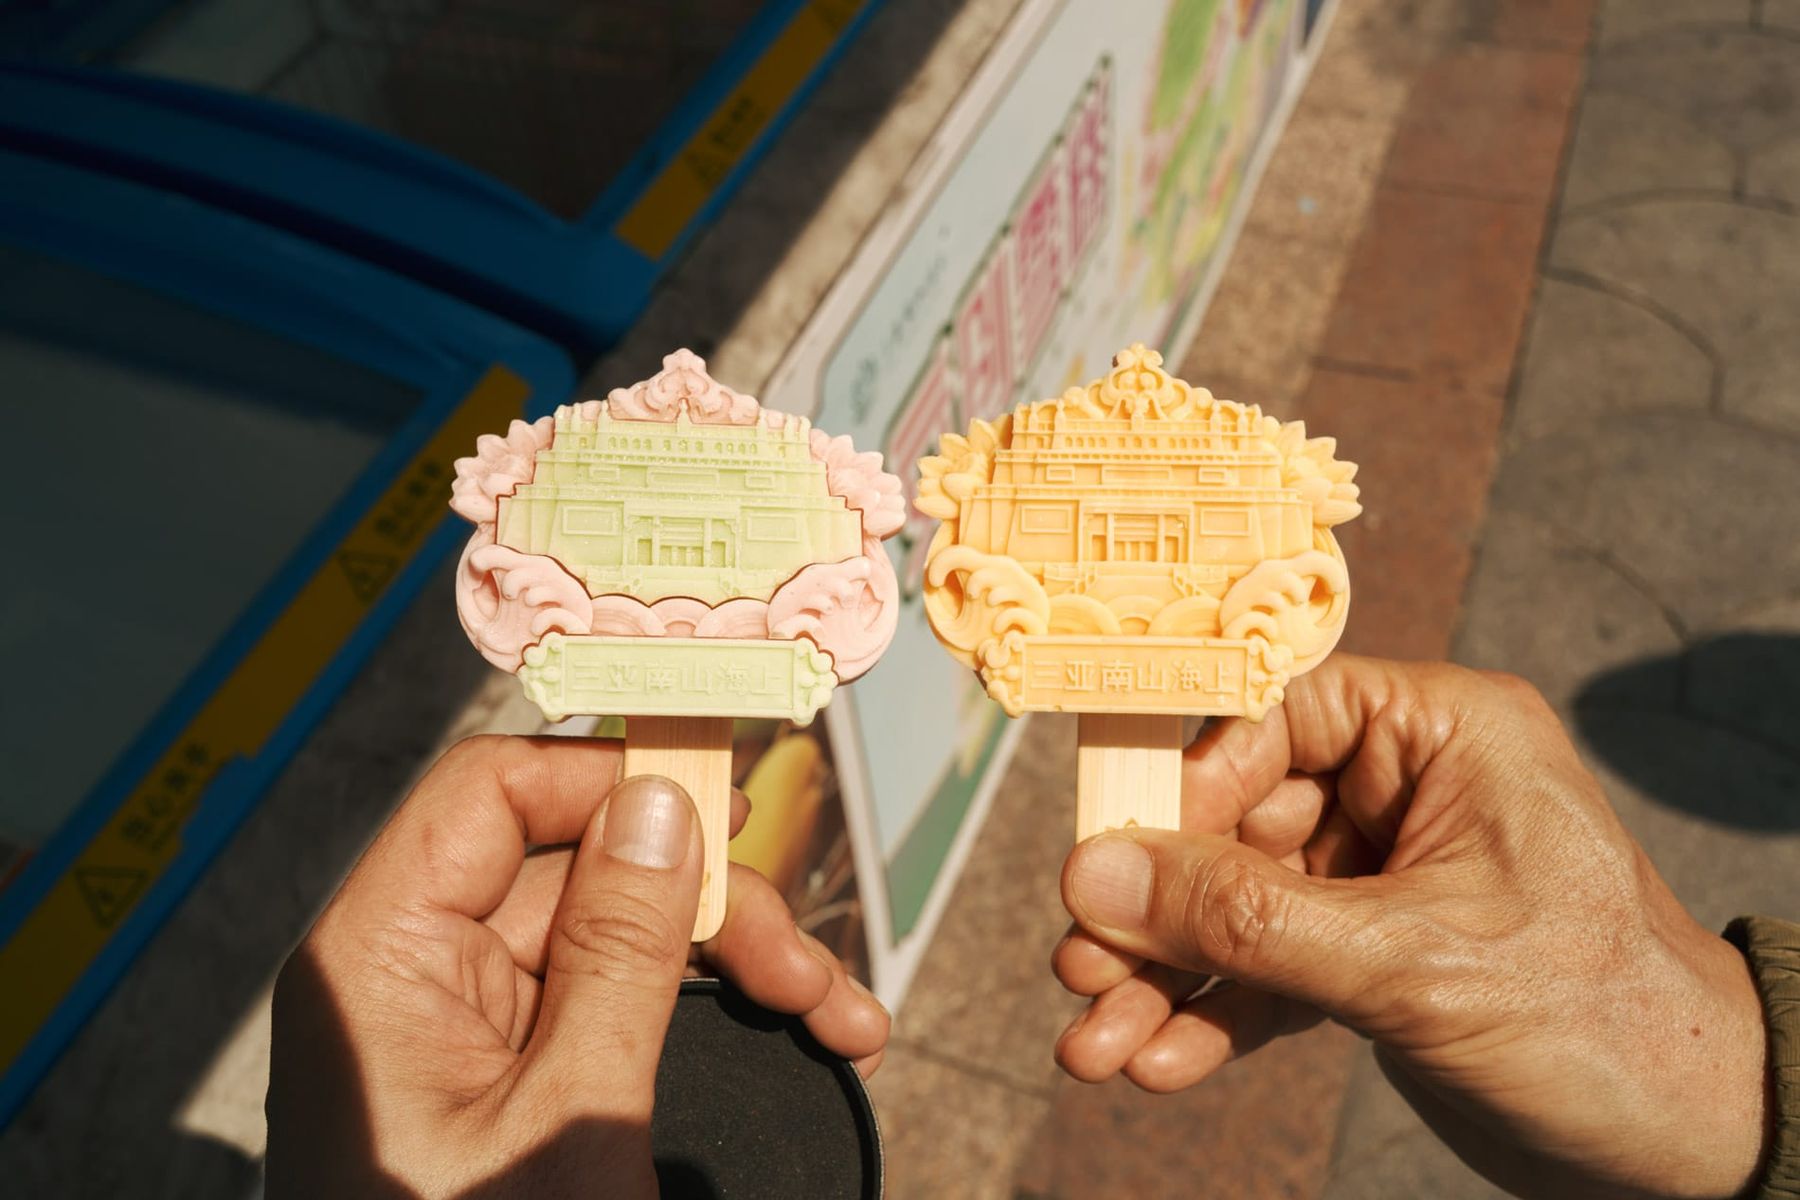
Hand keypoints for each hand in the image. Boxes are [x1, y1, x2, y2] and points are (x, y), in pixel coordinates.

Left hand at [266, 735, 887, 1197]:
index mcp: (381, 956)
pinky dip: (709, 1012)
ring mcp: (470, 1024)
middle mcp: (418, 970)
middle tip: (804, 972)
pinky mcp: (516, 1072)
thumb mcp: (570, 1117)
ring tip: (838, 1018)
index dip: (609, 776)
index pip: (491, 792)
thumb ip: (620, 950)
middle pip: (582, 864)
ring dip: (737, 963)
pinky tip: (804, 1032)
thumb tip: (662, 802)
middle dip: (711, 905)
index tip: (727, 796)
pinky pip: (621, 1000)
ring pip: (623, 931)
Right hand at [1053, 657, 1769, 1199]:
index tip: (1112, 853)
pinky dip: (1215, 1014)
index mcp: (1444, 734)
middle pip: (1238, 821)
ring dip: (1169, 975)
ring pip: (1242, 907)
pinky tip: (1160, 1059)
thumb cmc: (1601, 1022)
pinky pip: (1271, 970)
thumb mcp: (1410, 963)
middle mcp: (1407, 790)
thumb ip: (1246, 920)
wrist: (1693, 1147)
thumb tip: (1098, 878)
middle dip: (1158, 910)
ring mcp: (1387, 877)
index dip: (1187, 779)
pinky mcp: (1376, 958)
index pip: (1277, 713)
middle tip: (1082, 967)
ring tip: (1096, 1043)